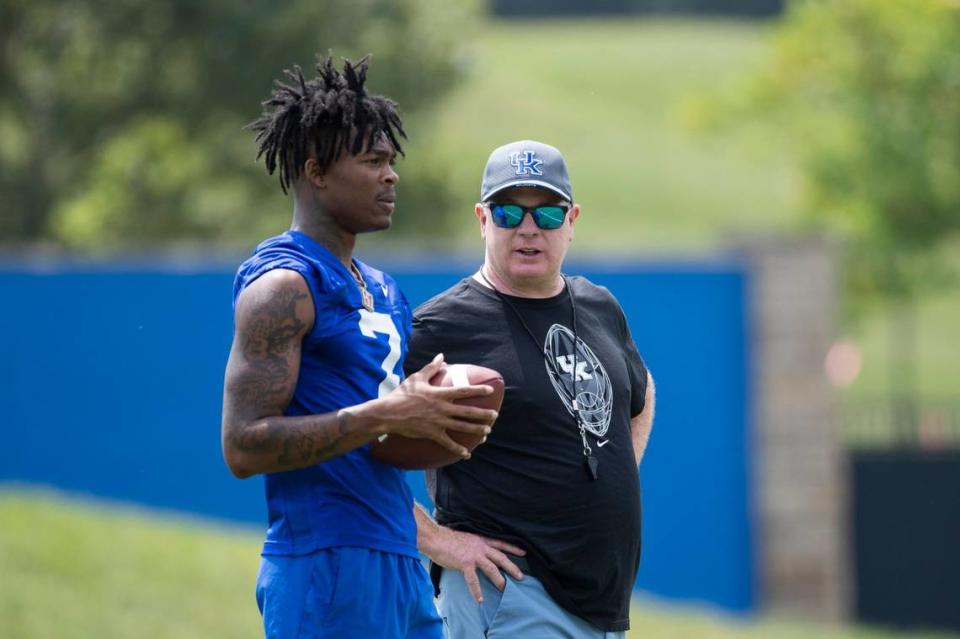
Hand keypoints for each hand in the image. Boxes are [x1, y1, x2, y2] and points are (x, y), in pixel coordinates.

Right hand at [364, 354, 499, 457]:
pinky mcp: (432, 433)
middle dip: (483, 414)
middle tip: (494, 415)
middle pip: (467, 411)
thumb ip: (431, 368)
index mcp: (439, 394)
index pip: (463, 391)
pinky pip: (448, 443)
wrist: (388, 413)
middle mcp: (442, 408)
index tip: (490, 391)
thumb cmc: (402, 394)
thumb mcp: (417, 378)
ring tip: (487, 431)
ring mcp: (438, 422)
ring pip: (462, 427)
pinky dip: (458, 449)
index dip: (478, 391)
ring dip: (476, 429)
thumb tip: (441, 356)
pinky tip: (467, 454)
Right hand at [427, 526, 525, 602]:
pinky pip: (473, 580)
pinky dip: (477, 591)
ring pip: (492, 569)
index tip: (524, 552)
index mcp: (481, 540)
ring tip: (504, 588)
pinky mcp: (465, 563)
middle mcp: (480, 547)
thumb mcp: (466, 539)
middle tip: (521, 577)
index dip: (513, 548)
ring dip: (499, 580)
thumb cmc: (448, 539)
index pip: (501, 543)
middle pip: (501, 557)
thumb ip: (474, 545)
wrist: (436, 538)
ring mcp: (474, 555)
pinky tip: (480, 600)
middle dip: (512, 567)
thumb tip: (478, 552)